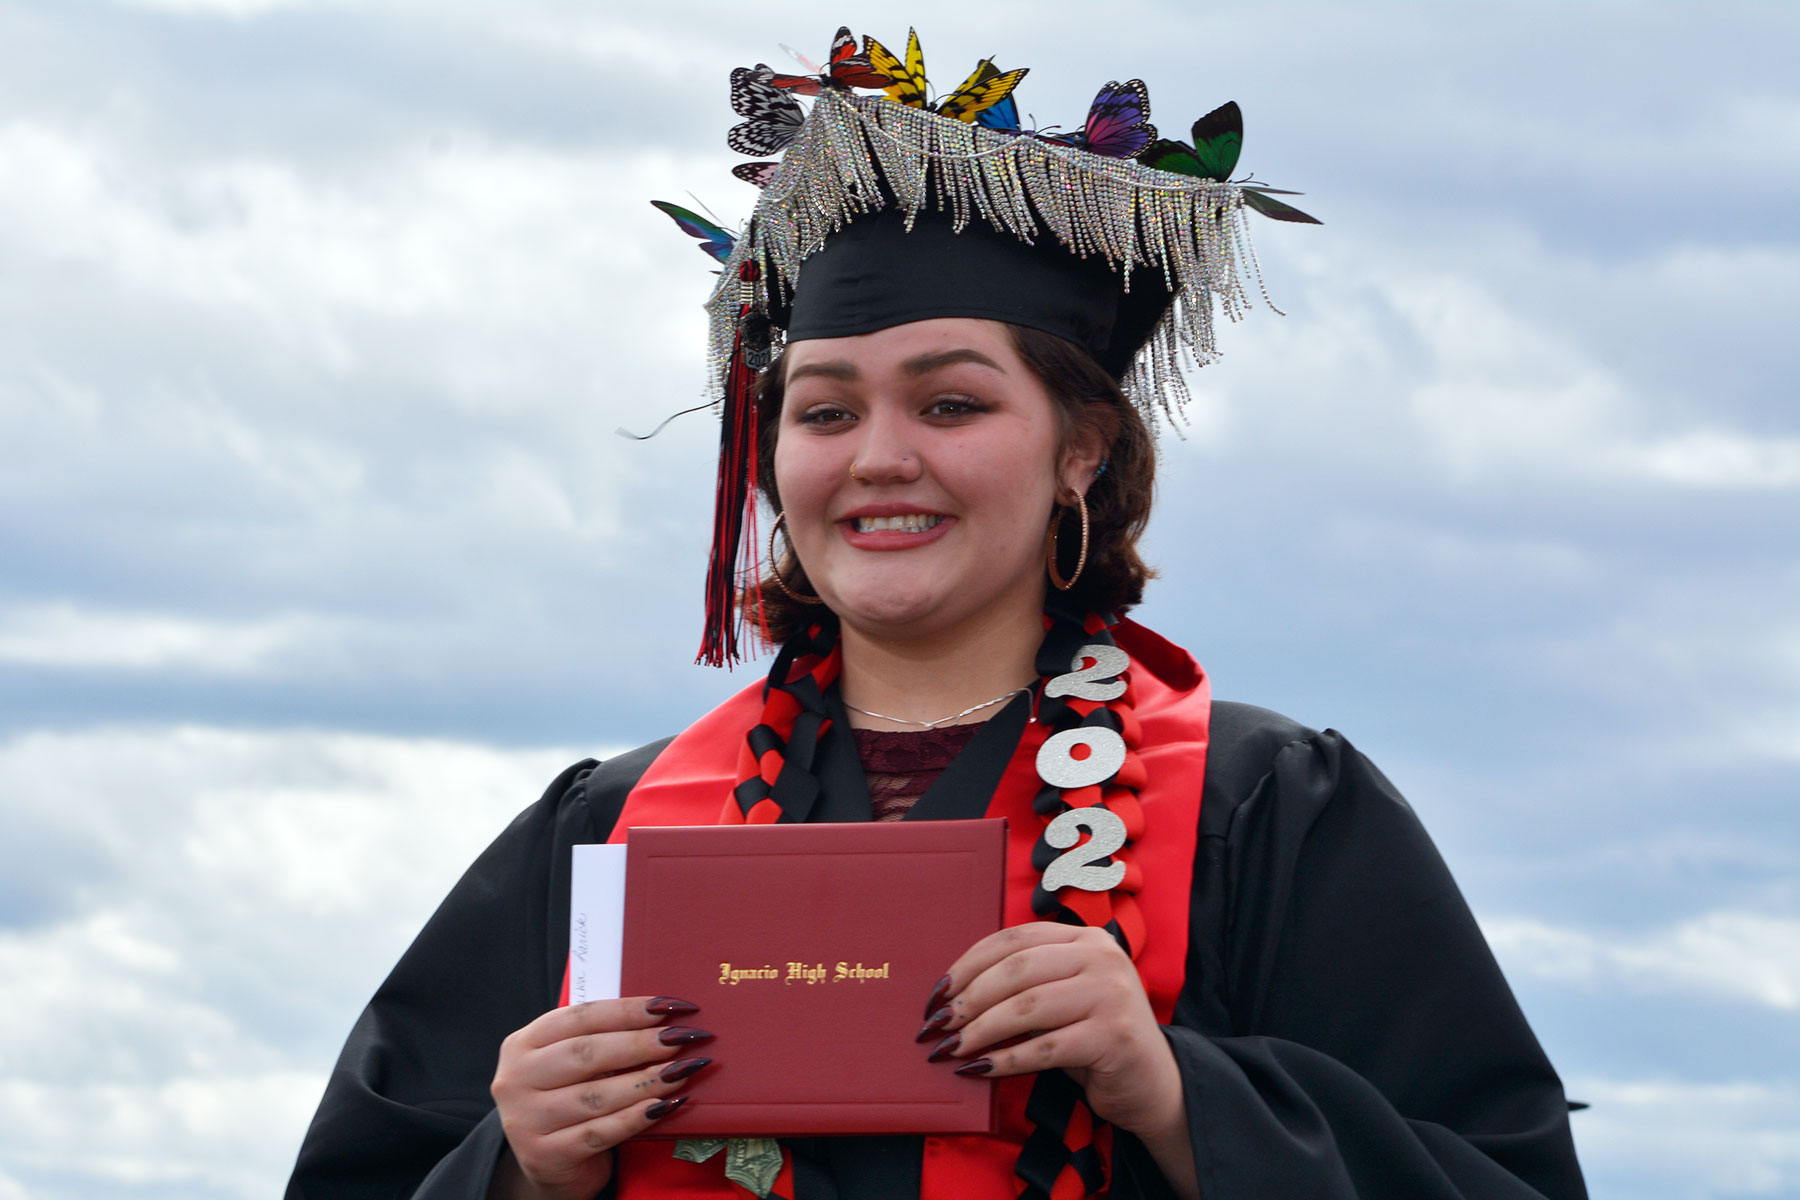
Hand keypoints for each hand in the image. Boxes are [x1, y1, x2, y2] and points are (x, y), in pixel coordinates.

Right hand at [487, 996, 714, 1199]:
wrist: (550, 1163)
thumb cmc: (569, 1099)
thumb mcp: (571, 1064)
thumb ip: (602, 1038)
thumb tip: (664, 1016)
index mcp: (523, 1044)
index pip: (579, 1017)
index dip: (627, 1010)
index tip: (668, 1006)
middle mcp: (516, 1079)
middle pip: (585, 1053)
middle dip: (640, 1043)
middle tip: (680, 1038)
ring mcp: (526, 1120)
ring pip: (595, 1095)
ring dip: (645, 1081)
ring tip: (682, 1071)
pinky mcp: (546, 1156)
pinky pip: (599, 1132)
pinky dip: (635, 1117)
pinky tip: (664, 1107)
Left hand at [923, 925, 1198, 1197]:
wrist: (1153, 1083)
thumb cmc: (1094, 1037)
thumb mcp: (1064, 996)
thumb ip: (1026, 982)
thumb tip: (953, 995)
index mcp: (1086, 938)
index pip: (1014, 938)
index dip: (969, 963)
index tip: (938, 991)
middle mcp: (1102, 957)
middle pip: (1016, 970)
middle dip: (968, 999)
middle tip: (938, 1024)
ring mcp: (1110, 995)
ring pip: (1026, 1007)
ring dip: (979, 1031)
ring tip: (950, 1048)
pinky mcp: (1112, 1037)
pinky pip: (1043, 1048)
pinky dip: (1004, 1060)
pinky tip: (978, 1069)